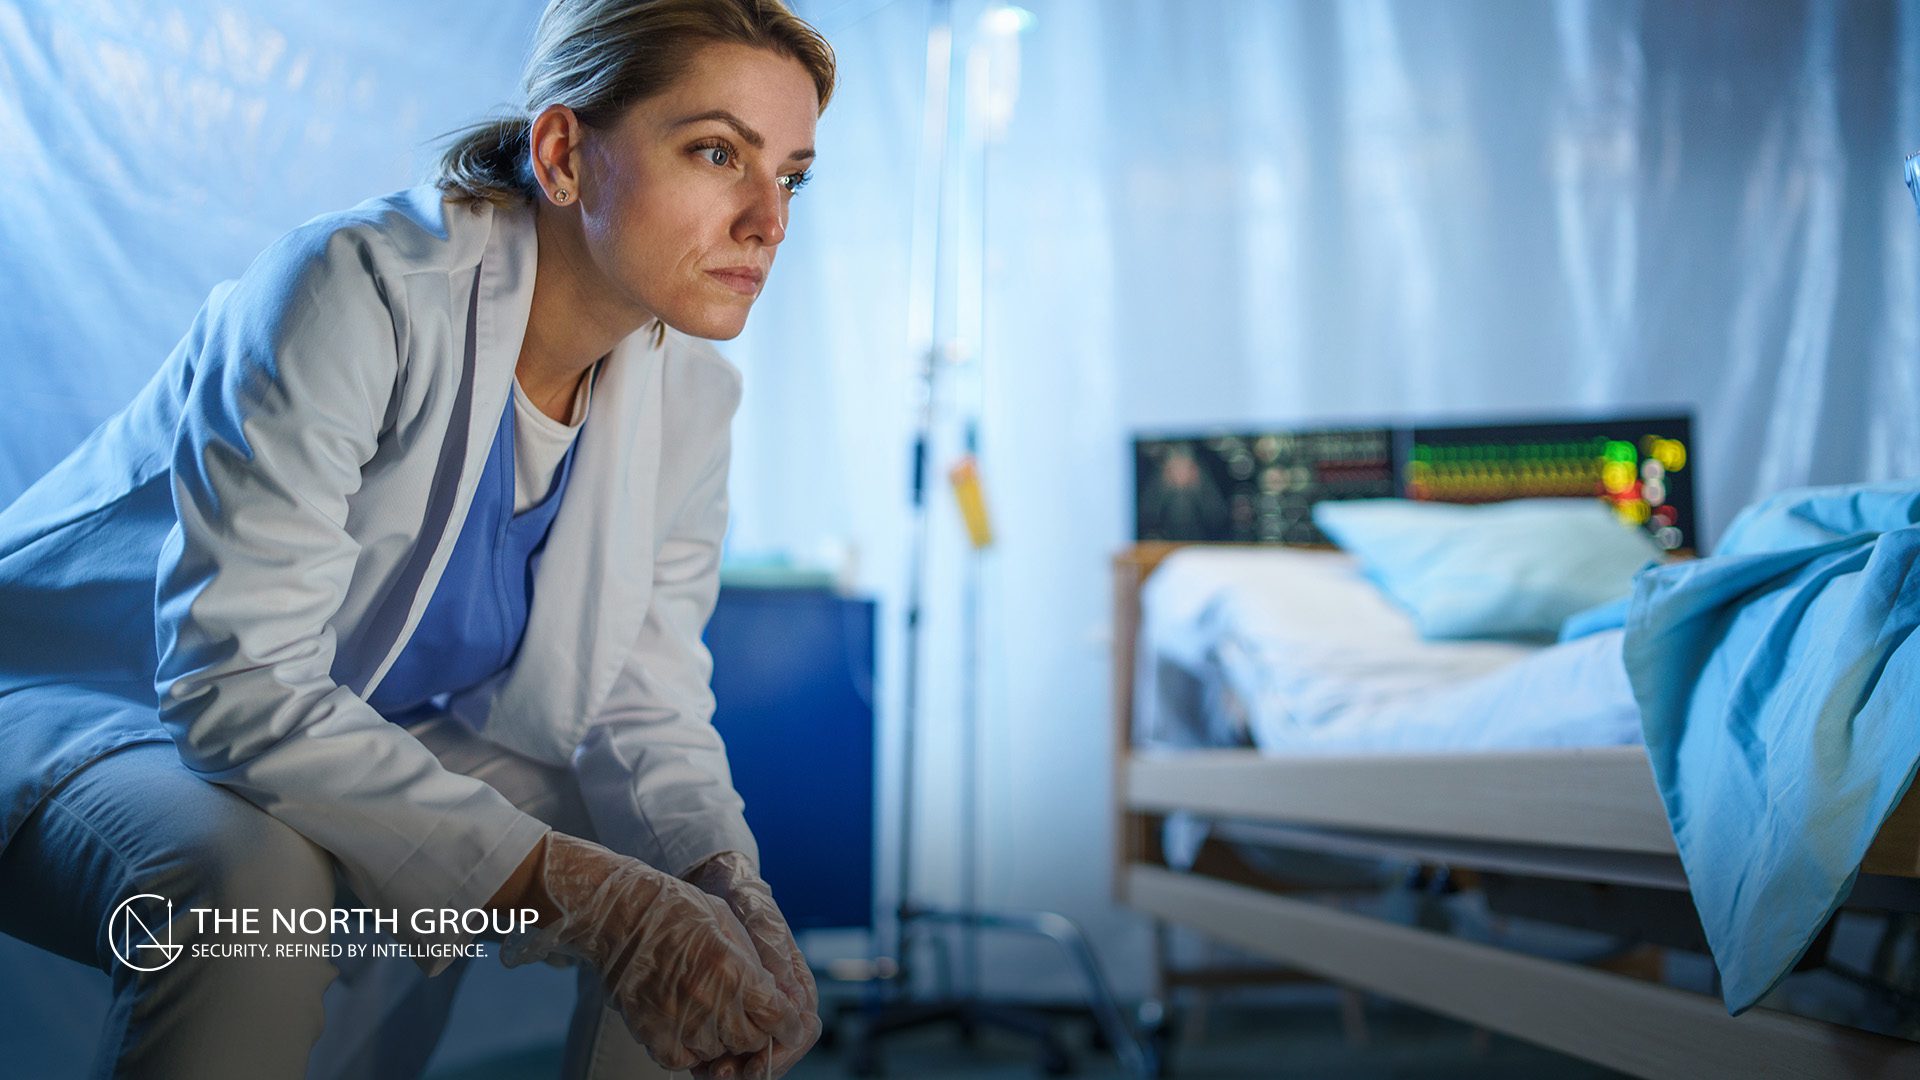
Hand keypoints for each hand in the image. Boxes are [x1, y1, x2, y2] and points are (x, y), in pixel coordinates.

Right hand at [499, 833, 809, 1071]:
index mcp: (734, 971)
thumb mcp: (730, 926)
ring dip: (721, 1038)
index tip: (785, 1022)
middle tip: (741, 1010)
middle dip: (755, 1029)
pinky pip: (685, 1060)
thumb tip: (775, 996)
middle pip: (752, 1041)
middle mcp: (711, 1003)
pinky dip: (690, 1048)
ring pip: (719, 1052)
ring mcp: (681, 1023)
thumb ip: (755, 965)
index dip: (787, 1023)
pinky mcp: (654, 1036)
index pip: (778, 1019)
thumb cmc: (679, 911)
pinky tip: (685, 1021)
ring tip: (707, 1009)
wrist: (621, 915)